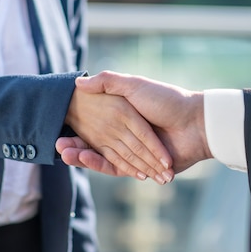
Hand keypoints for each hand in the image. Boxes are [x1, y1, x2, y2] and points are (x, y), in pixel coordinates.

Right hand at [58, 71, 212, 173]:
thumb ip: (109, 83)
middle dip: (74, 145)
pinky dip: (99, 165)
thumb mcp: (135, 86)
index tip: (57, 124)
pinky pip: (116, 168)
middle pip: (94, 143)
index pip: (93, 123)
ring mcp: (134, 153)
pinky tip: (84, 159)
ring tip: (63, 152)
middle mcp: (127, 136)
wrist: (195, 123)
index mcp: (124, 117)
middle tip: (55, 144)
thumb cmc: (167, 100)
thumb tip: (79, 83)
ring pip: (101, 157)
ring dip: (81, 156)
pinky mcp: (140, 168)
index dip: (75, 124)